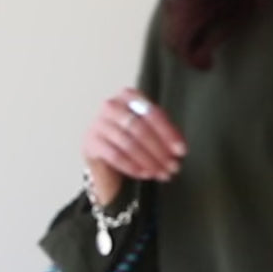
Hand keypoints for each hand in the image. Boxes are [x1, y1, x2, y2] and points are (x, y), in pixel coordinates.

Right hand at [83, 87, 186, 204]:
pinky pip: (114, 155)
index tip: (181, 151)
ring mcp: (98, 123)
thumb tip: (180, 149)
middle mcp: (111, 105)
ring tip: (162, 173)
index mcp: (129, 96)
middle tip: (173, 166)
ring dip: (149, 161)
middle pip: (140, 128)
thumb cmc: (130, 140)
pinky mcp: (90, 143)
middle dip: (160, 150)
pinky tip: (145, 174)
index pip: (152, 113)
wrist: (104, 156)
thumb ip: (165, 134)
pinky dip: (132, 167)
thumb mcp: (150, 132)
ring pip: (128, 143)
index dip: (168, 133)